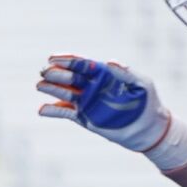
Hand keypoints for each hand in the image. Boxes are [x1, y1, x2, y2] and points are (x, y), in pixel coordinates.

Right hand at [36, 54, 171, 152]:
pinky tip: (41, 110)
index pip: (82, 64)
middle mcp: (91, 86)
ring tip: (39, 85)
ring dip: (51, 89)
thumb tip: (109, 61)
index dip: (67, 60)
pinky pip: (64, 113)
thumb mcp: (140, 84)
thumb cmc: (147, 101)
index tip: (53, 58)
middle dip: (56, 73)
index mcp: (103, 74)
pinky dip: (53, 111)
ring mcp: (85, 101)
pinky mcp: (82, 117)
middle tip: (45, 72)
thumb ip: (124, 72)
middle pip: (69, 77)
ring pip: (63, 93)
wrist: (146, 128)